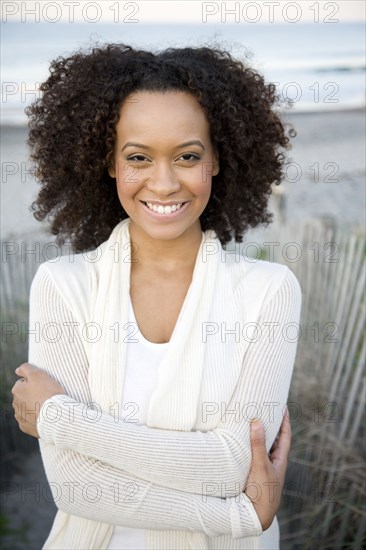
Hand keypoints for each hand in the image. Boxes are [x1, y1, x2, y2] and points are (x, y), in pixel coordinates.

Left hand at [12, 363, 65, 437]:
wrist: (56, 416)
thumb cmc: (48, 393)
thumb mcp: (38, 374)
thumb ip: (26, 368)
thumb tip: (17, 370)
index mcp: (16, 390)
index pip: (24, 382)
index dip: (35, 382)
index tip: (45, 385)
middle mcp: (15, 404)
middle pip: (25, 395)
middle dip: (33, 394)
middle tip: (47, 395)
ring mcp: (20, 417)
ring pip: (27, 408)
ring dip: (34, 406)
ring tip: (47, 406)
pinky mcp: (26, 427)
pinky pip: (30, 420)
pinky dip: (36, 417)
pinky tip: (45, 415)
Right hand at [244, 408, 290, 530]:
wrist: (257, 516)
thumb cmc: (263, 492)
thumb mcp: (260, 465)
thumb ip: (258, 444)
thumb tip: (257, 420)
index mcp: (280, 459)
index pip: (285, 435)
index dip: (285, 421)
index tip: (284, 407)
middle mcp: (273, 463)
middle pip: (275, 440)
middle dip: (272, 425)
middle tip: (266, 410)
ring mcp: (264, 469)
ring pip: (264, 448)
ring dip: (260, 436)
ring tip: (254, 422)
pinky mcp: (254, 474)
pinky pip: (254, 456)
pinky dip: (251, 447)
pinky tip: (242, 443)